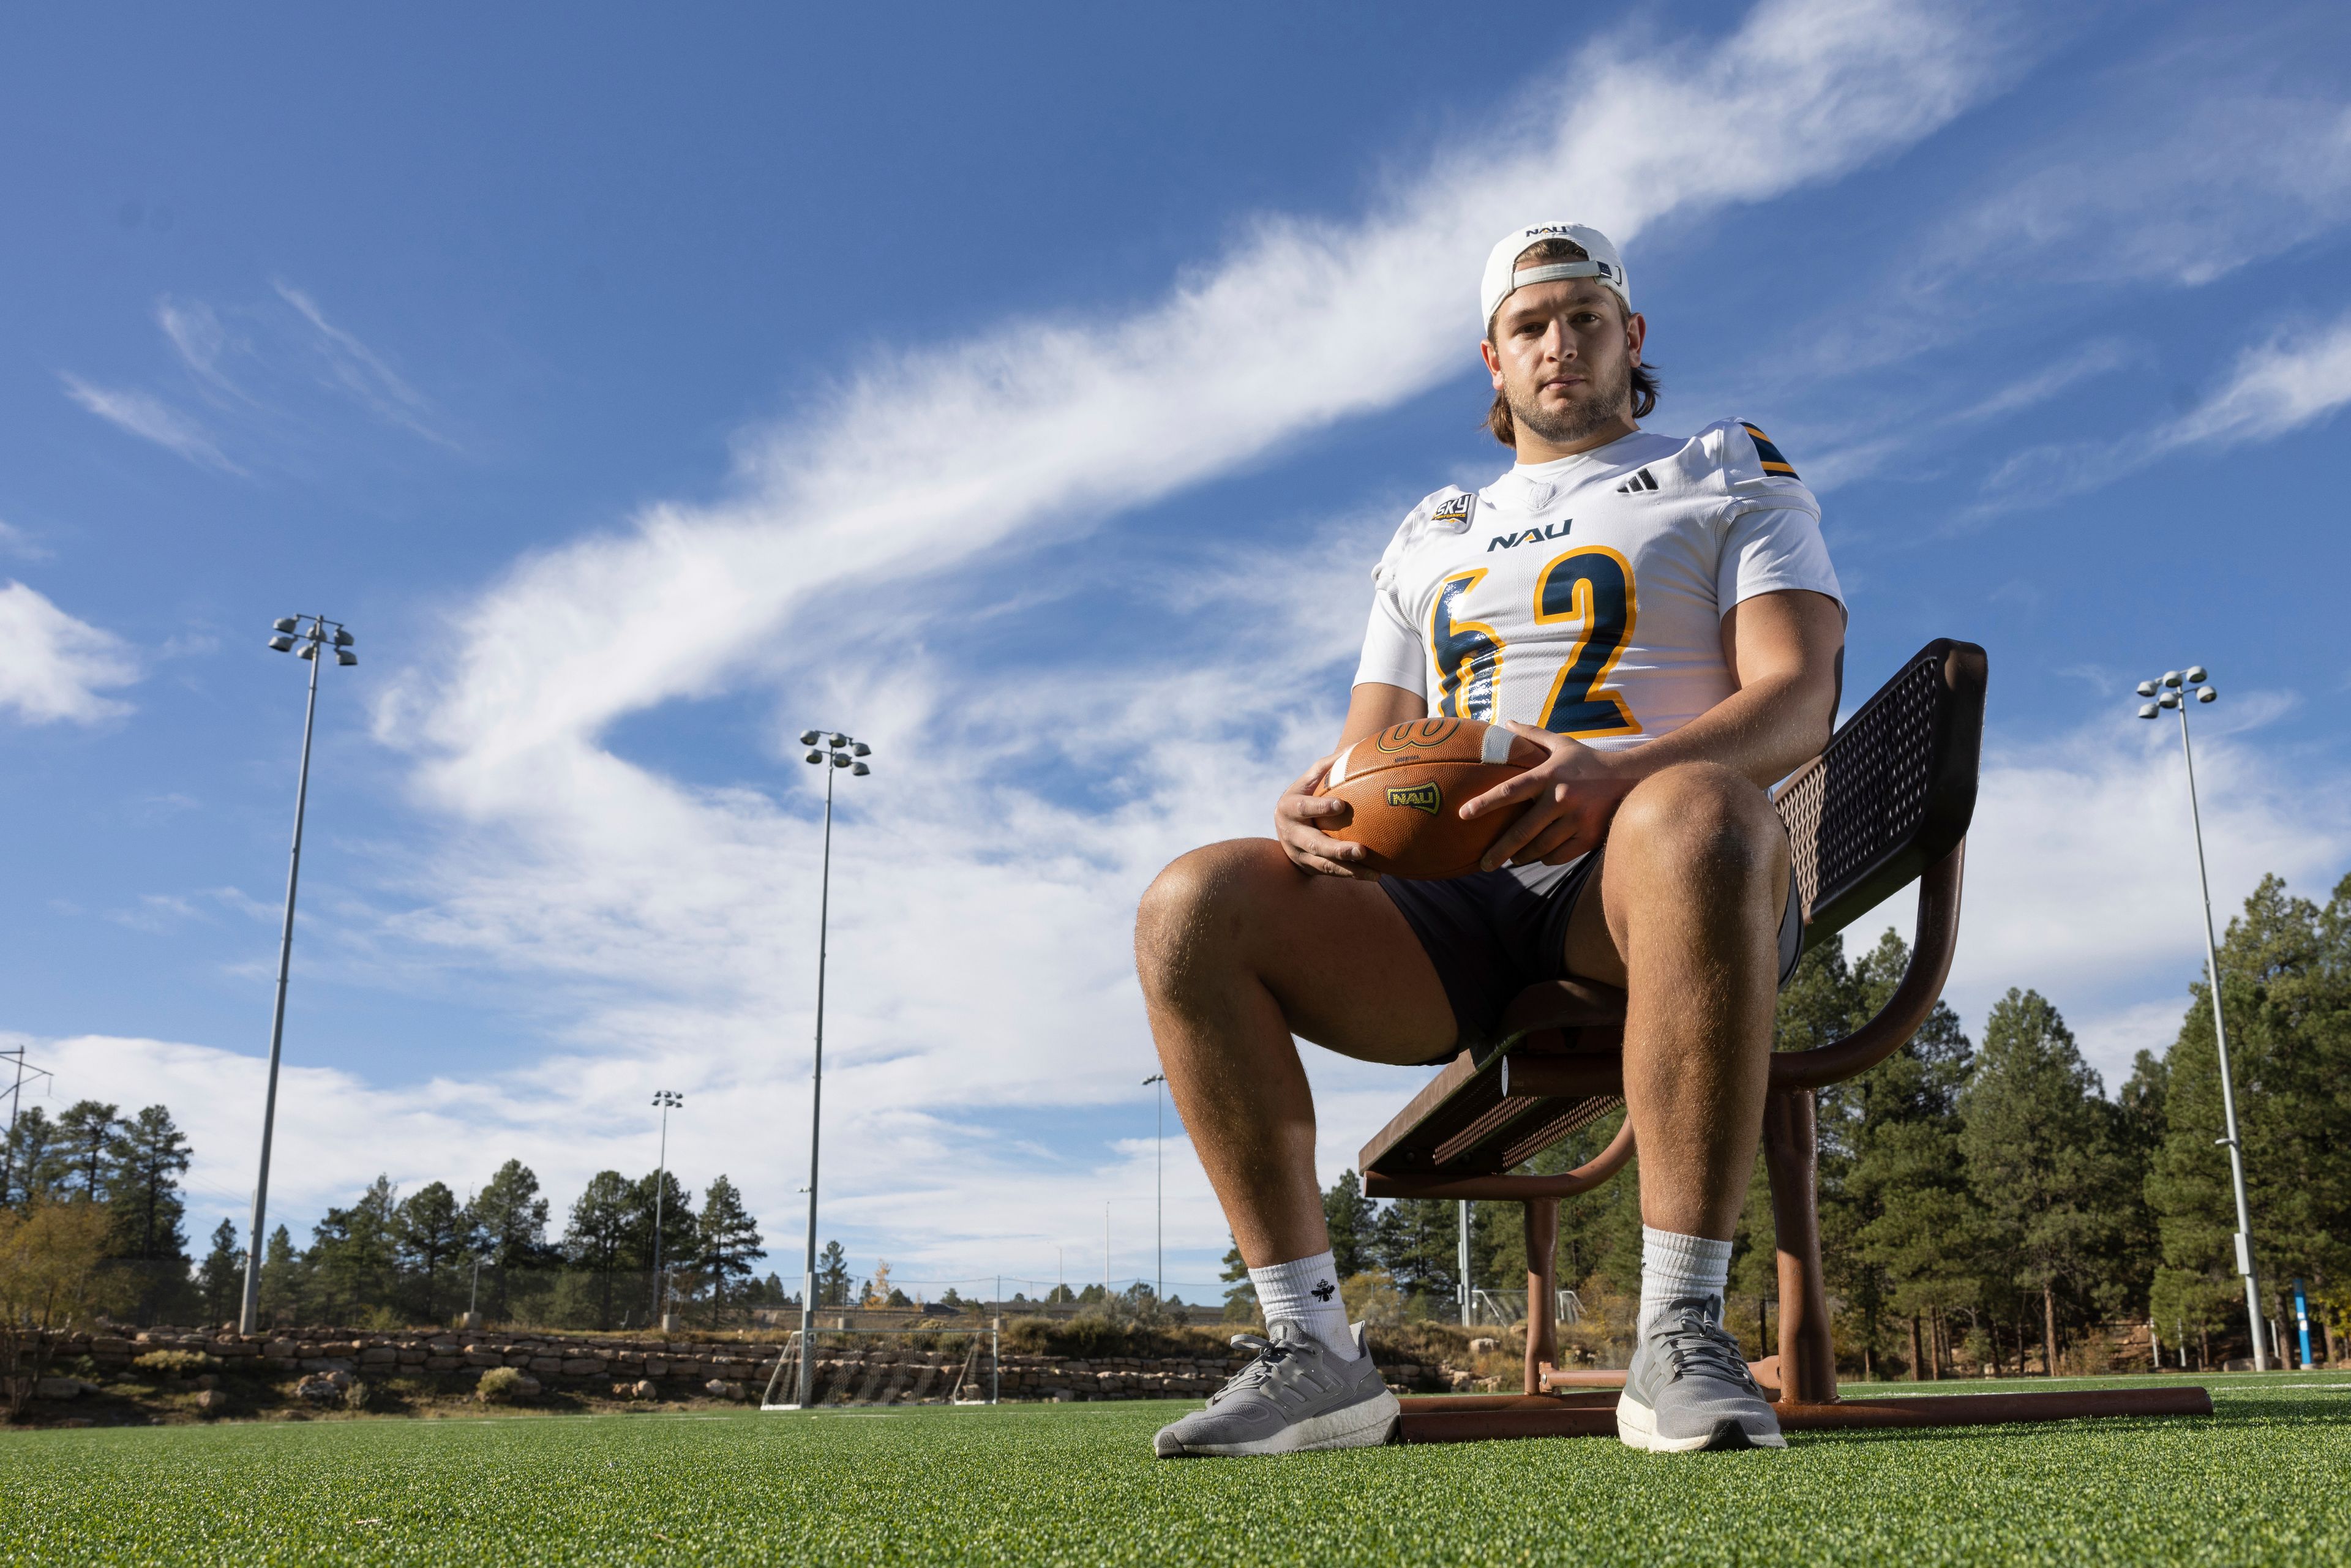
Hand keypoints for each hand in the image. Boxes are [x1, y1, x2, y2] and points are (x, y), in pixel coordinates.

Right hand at [1274, 755, 1377, 878]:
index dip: (1319, 807)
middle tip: (1361, 850)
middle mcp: (1291, 834)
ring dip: (1349, 870)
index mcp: (1288, 808)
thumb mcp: (1309, 780)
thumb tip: (1359, 745)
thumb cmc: (1303, 796)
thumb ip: (1328, 766)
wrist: (1284, 828)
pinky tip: (1375, 875)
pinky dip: (1353, 875)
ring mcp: (1299, 855)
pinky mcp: (1309, 869)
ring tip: (1375, 873)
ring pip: (1324, 866)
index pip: (1303, 808)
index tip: (1341, 805)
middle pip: (1314, 845)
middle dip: (1337, 850)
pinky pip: (1332, 874)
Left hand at [1459, 721, 1640, 870]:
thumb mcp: (1562, 744)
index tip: (1463, 814)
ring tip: (1513, 858)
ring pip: (1540, 848)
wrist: (1631, 778)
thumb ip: (1532, 735)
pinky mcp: (1589, 837)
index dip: (1485, 803)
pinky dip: (1546, 858)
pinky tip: (1540, 856)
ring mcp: (1577, 820)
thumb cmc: (1589, 761)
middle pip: (1522, 831)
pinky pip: (1559, 856)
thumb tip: (1504, 723)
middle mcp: (1561, 798)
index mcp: (1549, 775)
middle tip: (1483, 864)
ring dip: (1523, 856)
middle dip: (1499, 851)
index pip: (1510, 791)